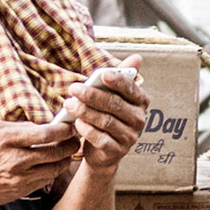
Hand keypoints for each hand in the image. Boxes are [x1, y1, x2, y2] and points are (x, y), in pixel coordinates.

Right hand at [0, 119, 79, 209]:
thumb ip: (19, 127)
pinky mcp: (23, 190)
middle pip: (55, 152)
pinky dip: (54, 171)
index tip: (70, 126)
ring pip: (55, 168)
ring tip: (69, 152)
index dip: (63, 130)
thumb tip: (42, 126)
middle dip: (71, 144)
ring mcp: (21, 177)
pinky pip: (46, 180)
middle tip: (76, 139)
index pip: (45, 134)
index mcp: (8, 140)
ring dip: (66, 159)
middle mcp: (16, 159)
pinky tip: (55, 164)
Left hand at [60, 59, 147, 173]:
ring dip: (85, 111)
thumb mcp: (113, 96)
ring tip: (69, 104)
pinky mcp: (117, 152)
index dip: (118, 81)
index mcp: (140, 102)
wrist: (103, 150)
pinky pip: (101, 139)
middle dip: (92, 95)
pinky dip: (87, 130)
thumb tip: (137, 58)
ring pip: (106, 121)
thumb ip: (122, 77)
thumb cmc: (108, 115)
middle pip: (115, 105)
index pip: (130, 88)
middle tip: (73, 88)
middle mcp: (139, 120)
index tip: (103, 74)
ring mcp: (129, 137)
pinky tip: (76, 123)